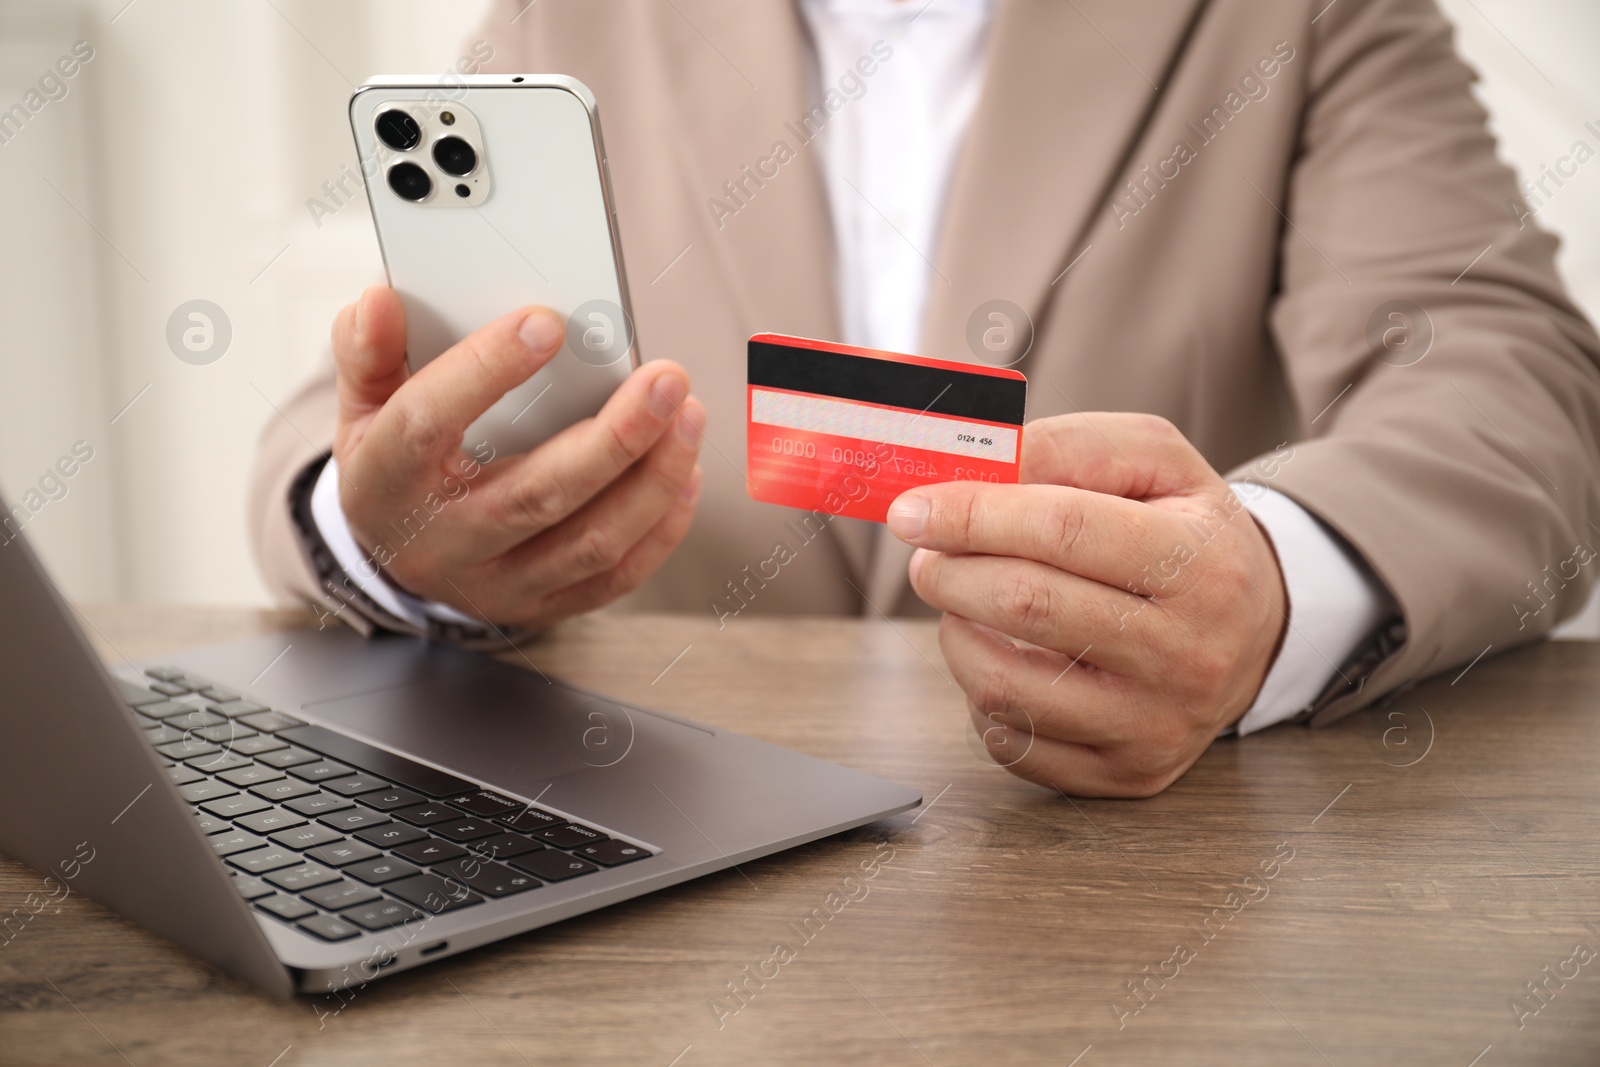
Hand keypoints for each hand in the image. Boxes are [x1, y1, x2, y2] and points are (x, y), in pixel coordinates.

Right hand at [329, 284, 703, 628]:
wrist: (395, 560)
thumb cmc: (395, 464)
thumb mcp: (362, 406)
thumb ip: (368, 352)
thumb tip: (378, 301)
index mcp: (386, 482)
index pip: (428, 424)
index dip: (486, 371)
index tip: (548, 324)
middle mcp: (442, 543)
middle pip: (536, 494)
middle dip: (614, 436)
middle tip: (665, 378)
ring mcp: (496, 584)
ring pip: (589, 541)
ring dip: (651, 480)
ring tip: (688, 416)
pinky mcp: (542, 607)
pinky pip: (614, 576)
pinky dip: (660, 527)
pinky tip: (685, 471)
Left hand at [887, 414, 1287, 797]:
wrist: (1257, 630)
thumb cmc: (1187, 535)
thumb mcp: (1154, 462)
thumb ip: (1070, 448)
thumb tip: (982, 470)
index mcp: (1200, 561)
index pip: (1062, 529)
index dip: (973, 515)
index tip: (914, 509)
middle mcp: (1188, 652)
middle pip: (1026, 606)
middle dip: (950, 571)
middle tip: (928, 555)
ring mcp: (1157, 722)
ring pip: (1005, 685)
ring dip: (957, 633)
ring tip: (965, 602)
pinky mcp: (1128, 772)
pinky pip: (1013, 741)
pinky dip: (982, 696)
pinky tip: (1002, 657)